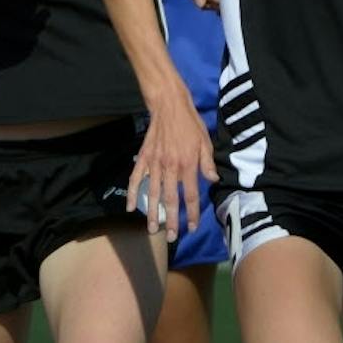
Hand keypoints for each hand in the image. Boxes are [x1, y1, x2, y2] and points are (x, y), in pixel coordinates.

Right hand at [127, 84, 215, 242]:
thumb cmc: (190, 124)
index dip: (191, 214)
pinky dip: (131, 193)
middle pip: (169, 199)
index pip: (190, 195)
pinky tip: (129, 206)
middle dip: (171, 220)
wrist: (168, 105)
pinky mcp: (143, 157)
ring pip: (152, 193)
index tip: (191, 228)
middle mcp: (170, 167)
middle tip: (171, 237)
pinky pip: (135, 178)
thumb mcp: (206, 142)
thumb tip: (212, 181)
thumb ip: (208, 164)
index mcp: (187, 165)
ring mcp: (154, 163)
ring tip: (151, 229)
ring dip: (151, 212)